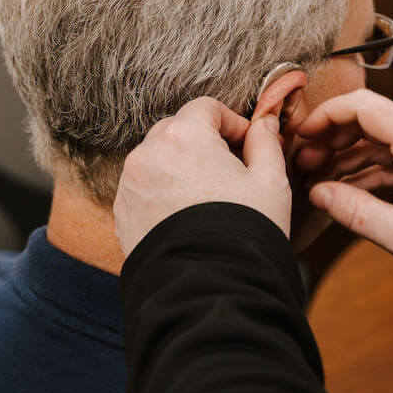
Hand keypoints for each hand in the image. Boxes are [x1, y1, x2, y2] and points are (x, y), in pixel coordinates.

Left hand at [114, 97, 290, 256]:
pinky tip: (188, 214)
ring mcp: (130, 183)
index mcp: (185, 136)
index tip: (248, 144)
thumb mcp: (270, 181)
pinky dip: (164, 190)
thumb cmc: (245, 228)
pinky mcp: (122, 211)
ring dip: (181, 165)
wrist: (209, 285)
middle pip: (177, 129)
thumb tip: (265, 122)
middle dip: (203, 142)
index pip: (206, 108)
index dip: (232, 122)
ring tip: (208, 196)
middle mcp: (149, 153)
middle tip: (230, 170)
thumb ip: (266, 142)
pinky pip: (144, 186)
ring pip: (158, 157)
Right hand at [295, 89, 392, 285]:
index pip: (363, 107)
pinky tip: (350, 188)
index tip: (300, 135)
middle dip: (333, 139)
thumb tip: (317, 195)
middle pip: (370, 118)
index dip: (325, 117)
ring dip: (350, 155)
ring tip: (320, 179)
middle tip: (305, 165)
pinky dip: (373, 166)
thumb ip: (354, 213)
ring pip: (383, 136)